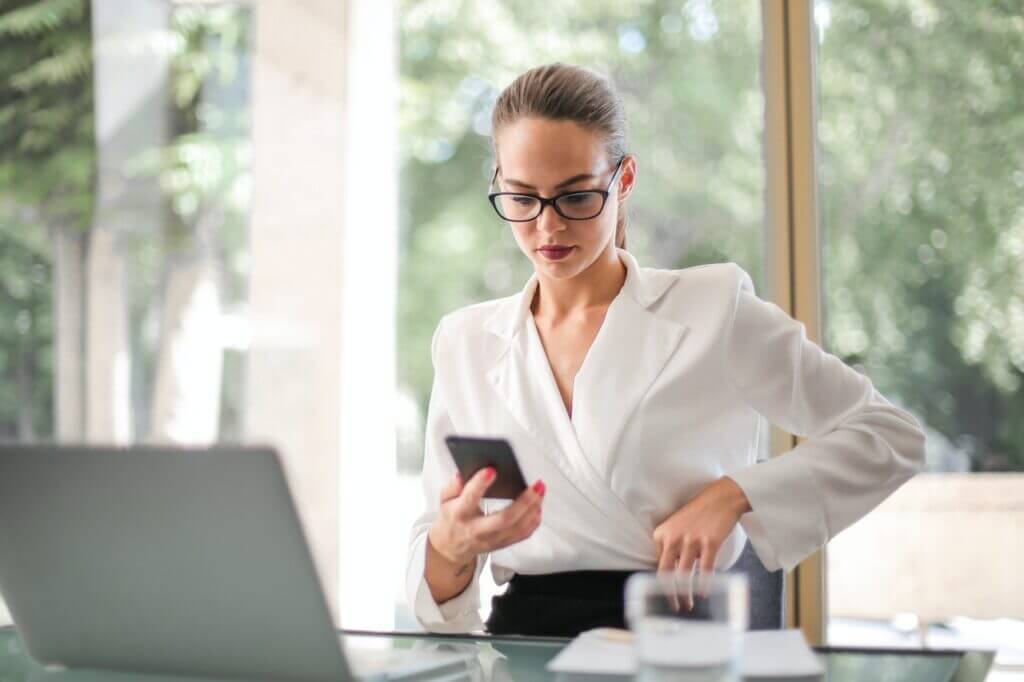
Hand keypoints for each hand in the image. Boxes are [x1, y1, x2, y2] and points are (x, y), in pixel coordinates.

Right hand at [428, 468, 545, 567]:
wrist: (452, 546)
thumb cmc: (451, 517)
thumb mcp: (444, 499)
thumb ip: (453, 485)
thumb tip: (462, 474)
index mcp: (460, 514)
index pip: (470, 499)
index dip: (480, 484)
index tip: (492, 470)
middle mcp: (477, 530)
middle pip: (504, 519)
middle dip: (524, 501)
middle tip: (536, 484)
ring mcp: (491, 540)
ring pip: (517, 528)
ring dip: (533, 509)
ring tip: (540, 491)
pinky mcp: (502, 544)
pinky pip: (522, 535)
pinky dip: (533, 521)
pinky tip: (537, 507)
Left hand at [652, 476, 750, 607]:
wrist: (721, 498)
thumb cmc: (699, 513)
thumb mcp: (676, 526)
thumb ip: (670, 546)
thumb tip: (669, 573)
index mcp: (661, 534)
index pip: (657, 564)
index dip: (660, 583)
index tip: (663, 595)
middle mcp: (673, 538)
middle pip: (666, 574)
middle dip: (669, 594)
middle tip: (674, 607)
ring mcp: (691, 541)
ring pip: (684, 575)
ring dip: (686, 594)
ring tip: (688, 604)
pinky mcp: (709, 543)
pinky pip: (705, 570)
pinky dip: (703, 585)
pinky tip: (703, 594)